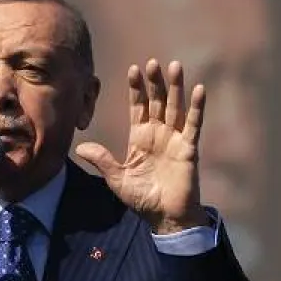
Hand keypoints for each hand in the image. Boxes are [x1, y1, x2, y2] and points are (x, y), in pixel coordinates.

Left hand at [75, 59, 207, 233]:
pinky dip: (197, 107)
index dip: (136, 89)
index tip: (134, 69)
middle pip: (157, 102)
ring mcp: (174, 139)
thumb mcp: (117, 179)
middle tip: (153, 62)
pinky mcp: (189, 148)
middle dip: (154, 82)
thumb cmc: (142, 199)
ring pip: (175, 107)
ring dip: (176, 87)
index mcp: (140, 138)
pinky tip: (200, 90)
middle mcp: (158, 134)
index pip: (138, 107)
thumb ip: (102, 160)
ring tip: (175, 66)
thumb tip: (80, 147)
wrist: (165, 218)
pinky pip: (193, 125)